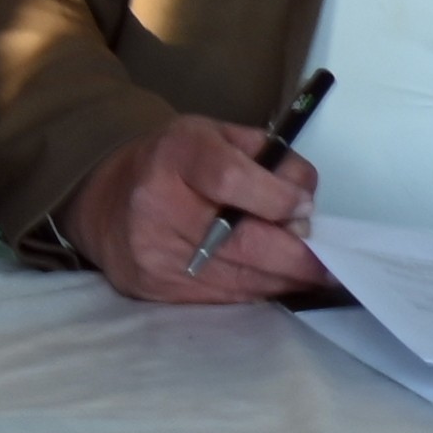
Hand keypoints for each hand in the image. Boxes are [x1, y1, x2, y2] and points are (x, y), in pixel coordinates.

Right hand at [71, 112, 332, 303]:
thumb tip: (304, 203)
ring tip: (312, 276)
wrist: (104, 199)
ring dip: (281, 280)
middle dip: (294, 256)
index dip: (279, 199)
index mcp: (178, 155)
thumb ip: (269, 158)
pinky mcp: (151, 287)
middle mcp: (158, 205)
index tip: (306, 208)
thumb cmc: (177, 162)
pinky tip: (274, 283)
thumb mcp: (220, 135)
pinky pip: (217, 297)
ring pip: (235, 277)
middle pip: (240, 242)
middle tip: (327, 263)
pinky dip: (254, 291)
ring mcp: (152, 252)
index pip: (233, 181)